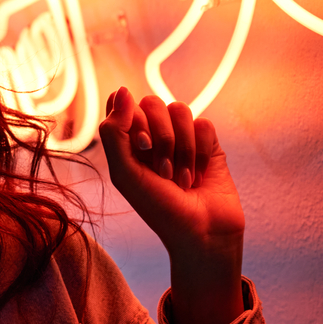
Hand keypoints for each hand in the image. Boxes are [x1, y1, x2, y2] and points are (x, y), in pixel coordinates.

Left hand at [99, 87, 244, 323]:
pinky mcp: (208, 143)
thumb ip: (114, 132)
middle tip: (162, 171)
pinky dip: (200, 151)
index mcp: (127, 141)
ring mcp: (182, 137)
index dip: (132, 119)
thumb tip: (123, 90)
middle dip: (159, 138)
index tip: (140, 147)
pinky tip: (200, 174)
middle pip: (152, 103)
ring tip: (181, 178)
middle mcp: (153, 135)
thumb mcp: (125, 174)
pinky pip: (204, 123)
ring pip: (180, 110)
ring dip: (181, 148)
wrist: (201, 233)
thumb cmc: (158, 209)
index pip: (123, 103)